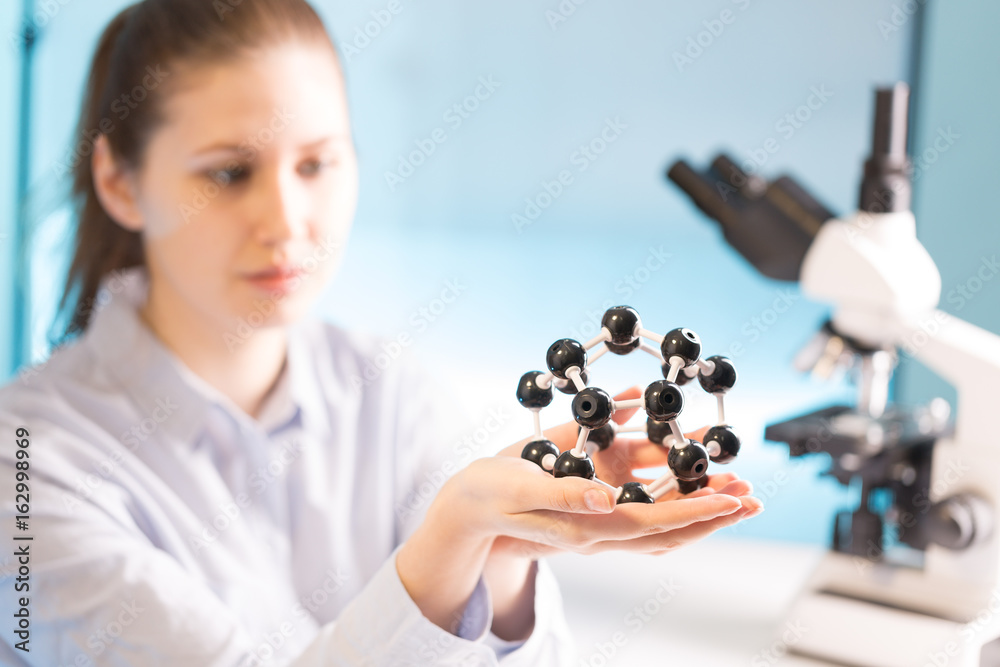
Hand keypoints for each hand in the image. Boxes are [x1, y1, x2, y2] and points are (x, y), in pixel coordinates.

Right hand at [397, 385, 760, 635]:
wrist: (466, 510)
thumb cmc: (489, 494)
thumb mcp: (518, 486)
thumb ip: (562, 493)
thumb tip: (605, 497)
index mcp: (585, 525)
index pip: (653, 523)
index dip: (694, 511)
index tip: (731, 499)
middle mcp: (598, 531)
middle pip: (668, 532)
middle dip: (711, 514)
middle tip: (752, 497)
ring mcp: (597, 526)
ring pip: (661, 530)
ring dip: (698, 512)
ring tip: (733, 496)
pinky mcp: (592, 515)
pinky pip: (643, 519)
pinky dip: (672, 508)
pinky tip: (685, 491)